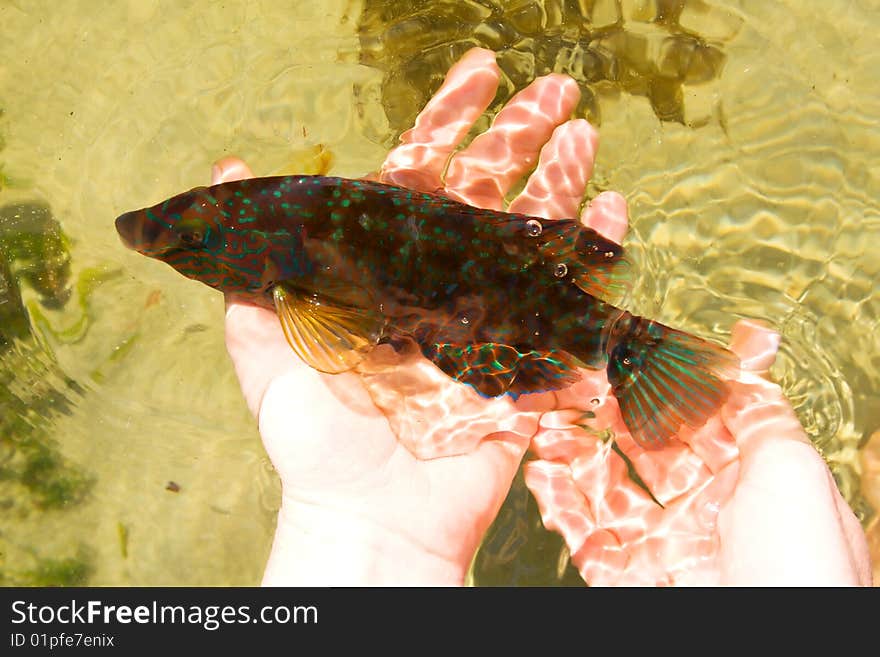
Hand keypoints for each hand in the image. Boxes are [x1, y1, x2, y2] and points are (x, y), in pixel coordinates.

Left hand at [214, 48, 628, 584]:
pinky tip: (611, 212)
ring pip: (533, 237)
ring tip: (588, 134)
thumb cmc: (315, 439)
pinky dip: (591, 259)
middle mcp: (443, 282)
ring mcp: (489, 317)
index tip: (481, 75)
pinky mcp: (526, 361)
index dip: (451, 121)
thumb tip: (224, 171)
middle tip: (560, 88)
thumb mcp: (266, 349)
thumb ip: (250, 269)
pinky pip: (567, 300)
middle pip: (490, 195)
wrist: (370, 515)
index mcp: (386, 269)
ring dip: (563, 184)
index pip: (424, 177)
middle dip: (524, 138)